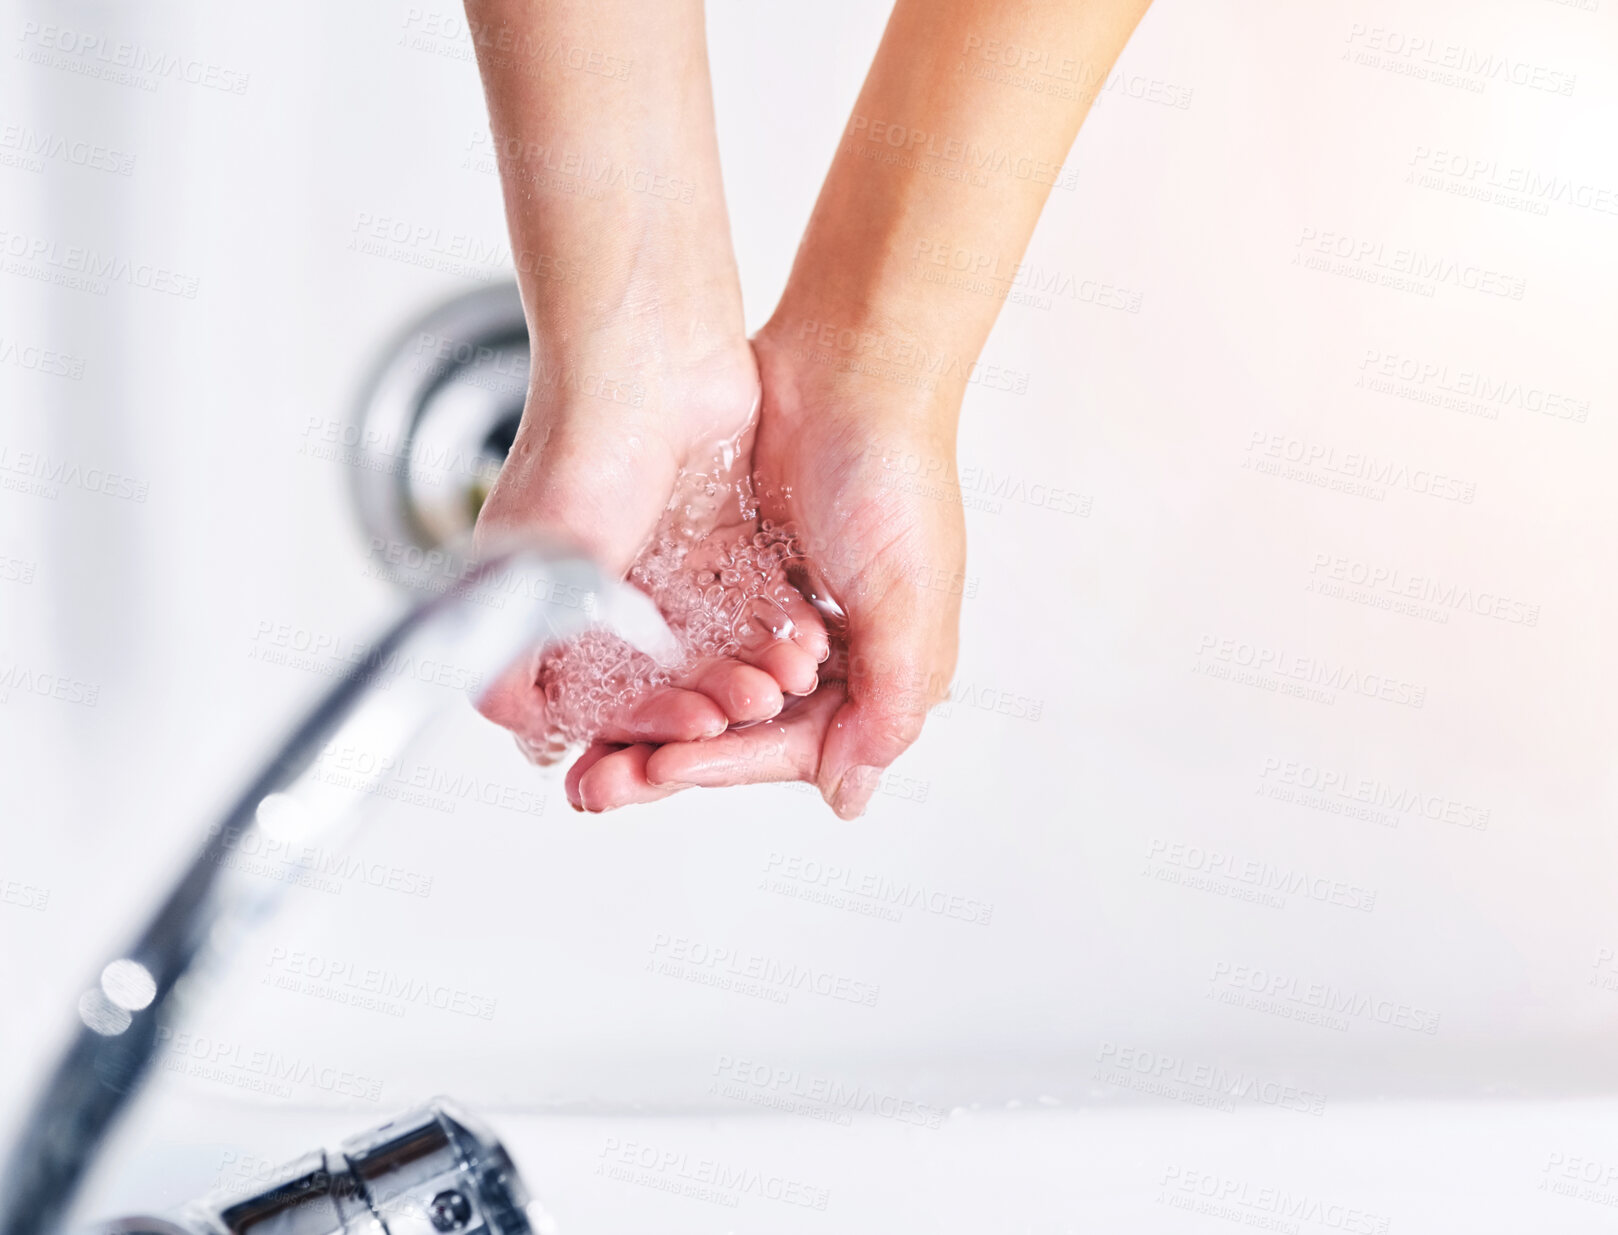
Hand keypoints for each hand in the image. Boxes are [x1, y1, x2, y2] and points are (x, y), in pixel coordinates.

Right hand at [473, 334, 828, 780]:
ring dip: (741, 672)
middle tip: (744, 711)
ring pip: (704, 648)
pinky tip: (799, 644)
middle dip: (701, 703)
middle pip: (652, 682)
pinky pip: (741, 604)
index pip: (586, 700)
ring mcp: (657, 564)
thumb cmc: (580, 440)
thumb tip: (512, 725)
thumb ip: (515, 651)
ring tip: (780, 681)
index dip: (636, 726)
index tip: (683, 733)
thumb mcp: (533, 561)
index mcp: (539, 603)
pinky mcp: (710, 538)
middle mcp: (596, 589)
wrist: (651, 348)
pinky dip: (768, 629)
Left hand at [568, 321, 966, 817]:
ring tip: (604, 736)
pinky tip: (618, 671)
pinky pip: (695, 631)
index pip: (792, 745)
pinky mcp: (743, 566)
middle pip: (741, 727)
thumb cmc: (894, 472)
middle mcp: (831, 648)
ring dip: (661, 712)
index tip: (657, 772)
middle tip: (602, 780)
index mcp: (879, 667)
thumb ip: (890, 701)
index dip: (722, 763)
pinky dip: (661, 656)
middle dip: (673, 753)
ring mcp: (782, 607)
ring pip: (709, 685)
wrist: (848, 366)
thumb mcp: (912, 598)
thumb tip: (851, 795)